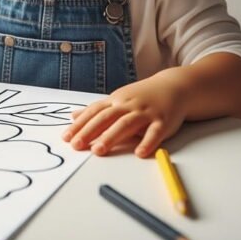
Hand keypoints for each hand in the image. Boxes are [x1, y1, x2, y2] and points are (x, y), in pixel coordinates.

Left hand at [61, 72, 187, 157]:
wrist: (174, 86)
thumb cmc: (143, 96)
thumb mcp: (118, 99)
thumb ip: (97, 110)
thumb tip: (73, 116)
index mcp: (116, 101)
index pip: (94, 112)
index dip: (80, 124)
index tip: (66, 137)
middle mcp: (129, 105)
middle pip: (106, 118)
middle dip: (90, 131)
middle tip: (76, 146)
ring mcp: (146, 112)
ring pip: (127, 124)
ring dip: (111, 137)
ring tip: (98, 151)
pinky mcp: (163, 121)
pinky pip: (155, 132)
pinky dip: (148, 142)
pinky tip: (140, 153)